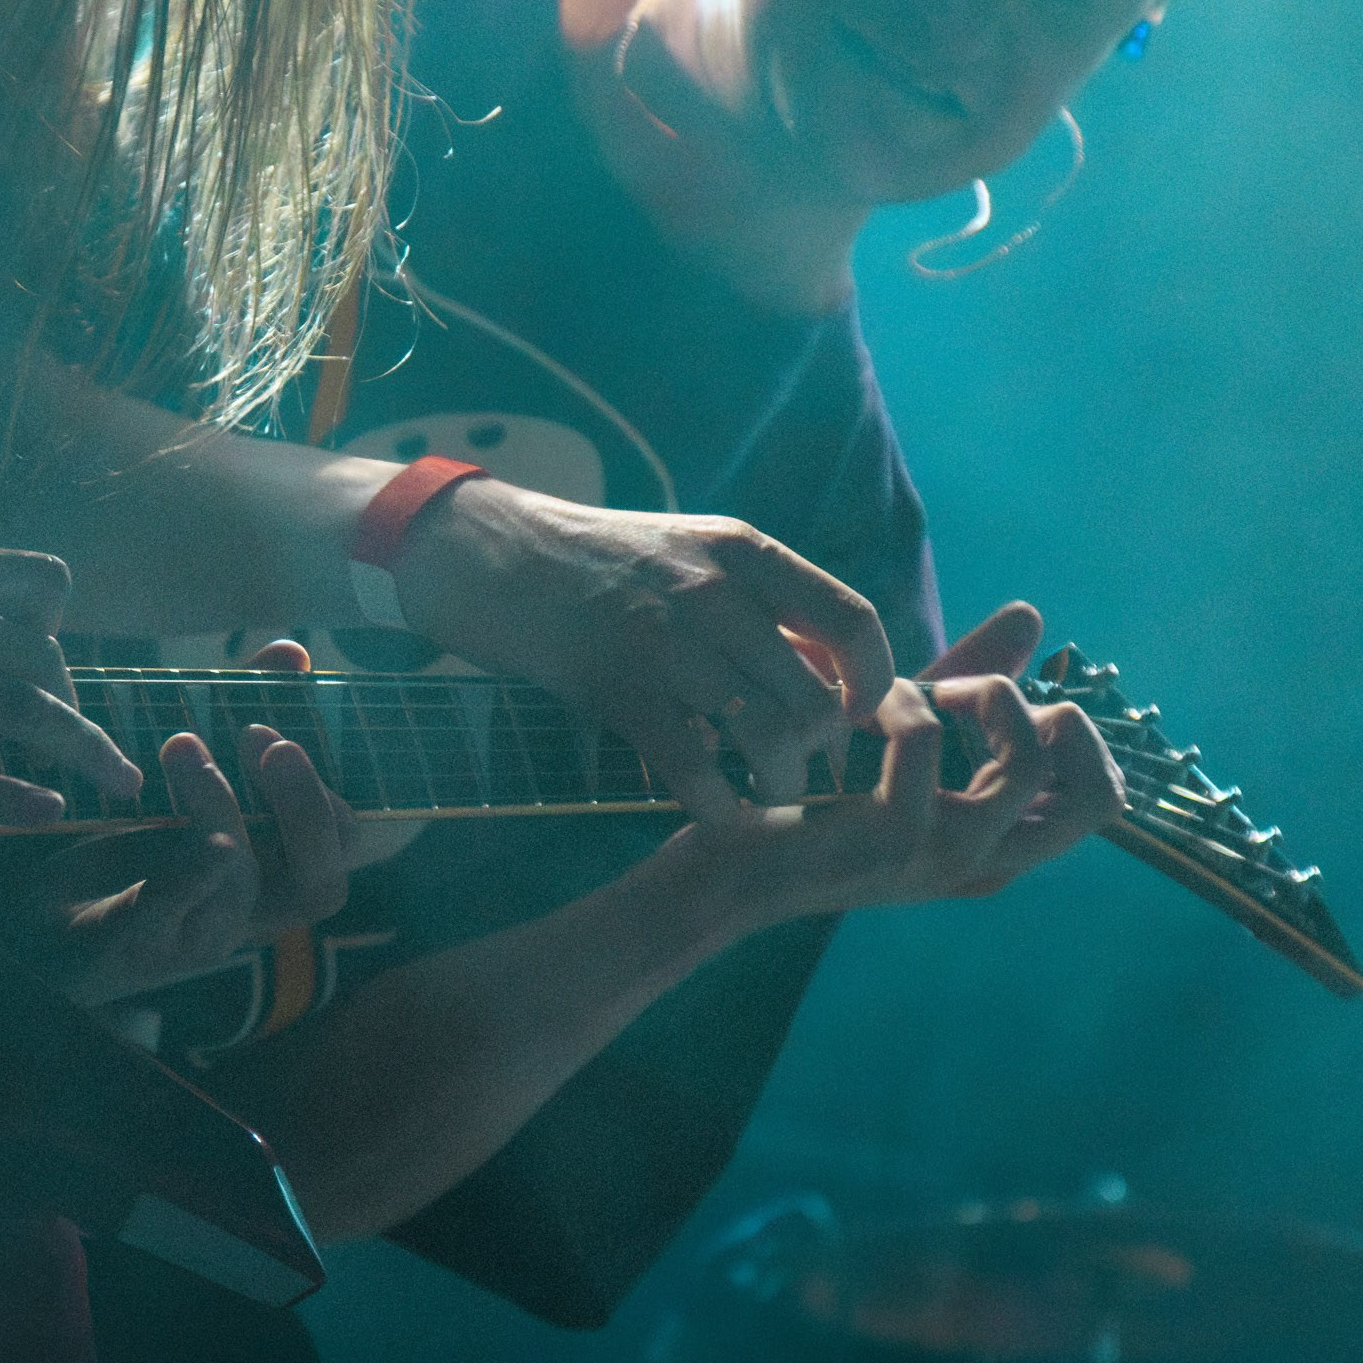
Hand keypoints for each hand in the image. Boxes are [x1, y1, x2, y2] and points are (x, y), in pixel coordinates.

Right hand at [0, 522, 141, 824]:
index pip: (42, 588)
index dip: (59, 628)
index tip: (45, 658)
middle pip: (45, 659)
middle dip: (72, 703)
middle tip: (70, 738)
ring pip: (23, 712)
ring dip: (84, 750)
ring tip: (119, 783)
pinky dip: (8, 798)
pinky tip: (45, 812)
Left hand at [27, 642, 356, 1007]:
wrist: (14, 910)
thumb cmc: (111, 839)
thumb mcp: (180, 774)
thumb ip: (239, 715)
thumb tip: (294, 654)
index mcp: (262, 875)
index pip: (340, 852)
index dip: (332, 795)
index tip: (288, 730)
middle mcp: (238, 915)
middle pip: (320, 886)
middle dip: (306, 810)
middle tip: (267, 740)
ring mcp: (185, 938)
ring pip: (242, 888)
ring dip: (221, 806)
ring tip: (182, 746)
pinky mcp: (123, 948)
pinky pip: (166, 915)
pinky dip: (183, 868)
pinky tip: (174, 817)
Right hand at [390, 481, 894, 821]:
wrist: (489, 553)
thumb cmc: (592, 561)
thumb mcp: (686, 551)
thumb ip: (753, 598)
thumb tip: (823, 667)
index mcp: (743, 552)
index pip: (850, 620)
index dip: (872, 681)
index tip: (856, 714)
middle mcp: (715, 591)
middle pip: (813, 696)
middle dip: (819, 749)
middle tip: (801, 766)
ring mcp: (666, 640)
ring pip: (767, 736)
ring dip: (778, 783)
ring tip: (766, 794)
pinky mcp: (618, 688)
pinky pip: (696, 767)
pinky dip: (718, 804)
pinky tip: (716, 811)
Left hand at [655, 601, 1124, 933]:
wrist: (723, 876)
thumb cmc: (810, 805)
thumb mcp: (904, 739)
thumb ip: (971, 683)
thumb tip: (1031, 616)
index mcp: (997, 848)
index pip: (1103, 799)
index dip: (1072, 734)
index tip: (1004, 703)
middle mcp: (987, 861)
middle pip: (1100, 795)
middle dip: (1059, 719)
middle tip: (980, 697)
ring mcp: (948, 855)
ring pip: (1030, 761)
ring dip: (980, 697)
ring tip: (923, 691)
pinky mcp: (897, 836)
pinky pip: (928, 736)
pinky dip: (898, 697)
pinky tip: (858, 707)